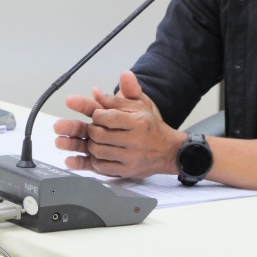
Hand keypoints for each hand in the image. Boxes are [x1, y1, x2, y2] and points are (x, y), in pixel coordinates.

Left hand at [54, 71, 185, 177]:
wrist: (168, 150)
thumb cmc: (151, 125)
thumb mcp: (141, 105)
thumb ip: (122, 95)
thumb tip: (103, 86)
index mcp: (138, 121)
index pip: (107, 116)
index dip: (96, 114)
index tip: (96, 114)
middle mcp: (135, 140)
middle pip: (99, 135)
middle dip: (89, 130)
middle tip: (90, 128)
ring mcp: (130, 157)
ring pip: (97, 152)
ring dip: (88, 145)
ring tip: (88, 141)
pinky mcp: (126, 171)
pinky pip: (102, 167)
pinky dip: (92, 161)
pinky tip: (90, 155)